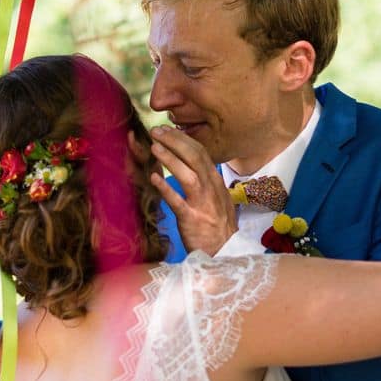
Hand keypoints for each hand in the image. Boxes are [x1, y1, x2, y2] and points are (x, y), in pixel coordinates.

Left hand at [148, 125, 238, 254]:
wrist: (226, 251)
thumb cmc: (217, 224)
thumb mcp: (216, 197)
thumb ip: (205, 180)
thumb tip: (190, 164)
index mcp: (215, 182)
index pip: (201, 152)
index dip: (183, 139)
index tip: (167, 129)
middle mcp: (211, 189)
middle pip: (195, 158)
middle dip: (175, 141)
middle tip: (156, 131)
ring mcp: (203, 204)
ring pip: (188, 175)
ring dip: (171, 160)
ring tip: (154, 147)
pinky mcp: (192, 219)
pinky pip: (178, 202)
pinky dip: (166, 189)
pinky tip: (154, 178)